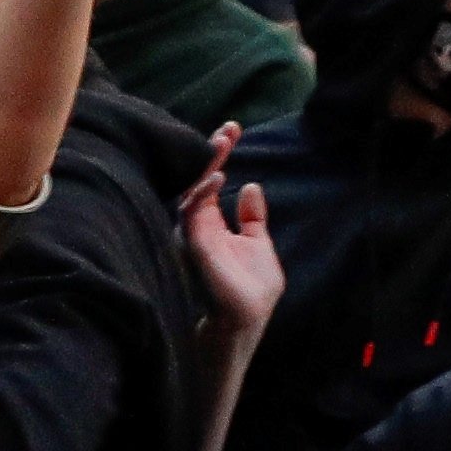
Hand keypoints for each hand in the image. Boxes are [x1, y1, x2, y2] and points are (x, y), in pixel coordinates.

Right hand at [182, 122, 281, 338]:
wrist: (246, 320)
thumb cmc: (250, 289)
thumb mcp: (258, 244)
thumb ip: (252, 219)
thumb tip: (251, 186)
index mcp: (210, 223)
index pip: (209, 182)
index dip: (218, 157)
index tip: (233, 131)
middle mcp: (196, 226)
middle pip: (197, 181)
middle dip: (211, 154)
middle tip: (228, 130)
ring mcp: (192, 235)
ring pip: (191, 192)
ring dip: (205, 167)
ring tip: (222, 143)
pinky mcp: (194, 246)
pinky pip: (192, 214)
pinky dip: (202, 194)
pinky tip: (218, 177)